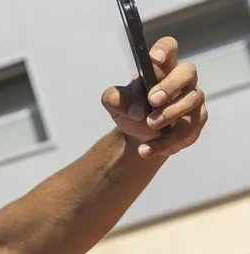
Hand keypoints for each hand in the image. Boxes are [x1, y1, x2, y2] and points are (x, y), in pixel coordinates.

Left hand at [102, 36, 206, 158]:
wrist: (136, 136)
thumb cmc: (130, 109)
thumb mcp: (114, 103)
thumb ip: (114, 98)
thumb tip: (135, 110)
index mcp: (161, 69)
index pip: (169, 48)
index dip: (164, 50)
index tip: (154, 59)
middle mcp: (182, 80)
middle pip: (187, 72)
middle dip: (171, 85)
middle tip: (152, 100)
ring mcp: (192, 101)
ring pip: (191, 101)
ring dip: (169, 114)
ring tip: (149, 124)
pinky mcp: (196, 123)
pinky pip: (187, 131)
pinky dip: (164, 142)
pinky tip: (146, 149)